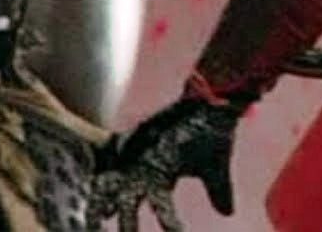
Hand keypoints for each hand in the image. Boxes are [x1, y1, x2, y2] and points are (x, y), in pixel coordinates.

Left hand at [85, 97, 241, 231]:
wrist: (205, 102)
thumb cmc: (210, 135)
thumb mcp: (215, 168)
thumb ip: (219, 191)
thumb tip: (229, 214)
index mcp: (163, 178)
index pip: (161, 208)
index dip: (168, 223)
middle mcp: (145, 170)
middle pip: (129, 202)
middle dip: (124, 223)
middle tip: (112, 231)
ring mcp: (134, 154)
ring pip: (112, 182)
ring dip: (101, 200)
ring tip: (95, 218)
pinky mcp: (128, 137)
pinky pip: (107, 152)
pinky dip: (98, 163)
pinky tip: (92, 178)